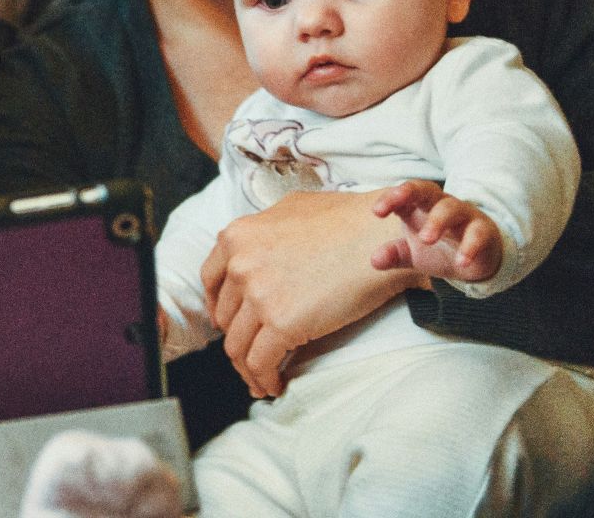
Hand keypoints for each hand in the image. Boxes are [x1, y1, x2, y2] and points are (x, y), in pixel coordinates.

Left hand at [200, 189, 425, 398]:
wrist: (382, 236)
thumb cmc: (348, 220)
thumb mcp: (292, 208)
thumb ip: (266, 230)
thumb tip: (258, 249)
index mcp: (237, 237)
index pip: (211, 280)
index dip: (219, 306)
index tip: (228, 321)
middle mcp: (240, 265)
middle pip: (226, 317)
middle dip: (238, 338)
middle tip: (252, 352)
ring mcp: (258, 295)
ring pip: (238, 345)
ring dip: (247, 368)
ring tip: (261, 379)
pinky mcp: (281, 323)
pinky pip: (260, 363)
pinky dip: (264, 379)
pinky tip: (275, 385)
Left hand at [371, 180, 503, 283]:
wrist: (478, 259)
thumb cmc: (440, 248)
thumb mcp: (413, 254)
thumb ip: (395, 254)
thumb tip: (374, 261)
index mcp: (420, 206)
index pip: (404, 194)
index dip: (391, 198)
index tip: (377, 211)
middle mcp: (441, 205)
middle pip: (427, 189)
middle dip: (410, 193)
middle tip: (396, 209)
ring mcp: (464, 215)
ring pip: (451, 208)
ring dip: (438, 221)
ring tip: (426, 240)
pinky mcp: (484, 231)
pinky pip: (477, 233)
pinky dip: (469, 247)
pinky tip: (461, 262)